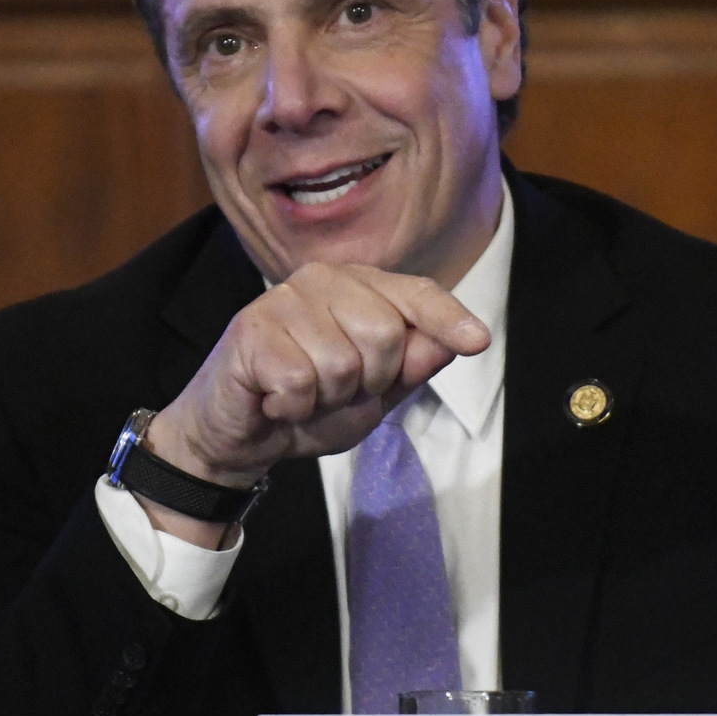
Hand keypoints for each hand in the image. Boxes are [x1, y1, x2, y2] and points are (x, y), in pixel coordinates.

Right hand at [145, 262, 486, 497]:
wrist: (237, 435)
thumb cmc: (308, 405)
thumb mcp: (373, 396)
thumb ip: (409, 369)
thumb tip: (448, 343)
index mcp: (358, 287)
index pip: (416, 294)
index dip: (448, 319)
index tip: (478, 342)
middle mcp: (322, 279)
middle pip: (386, 334)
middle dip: (368, 382)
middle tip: (333, 391)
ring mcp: (284, 300)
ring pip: (343, 363)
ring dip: (326, 399)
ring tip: (302, 395)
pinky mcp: (251, 330)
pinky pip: (300, 381)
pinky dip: (293, 408)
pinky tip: (274, 400)